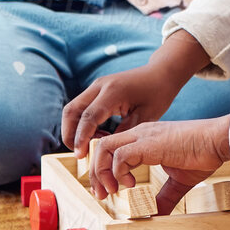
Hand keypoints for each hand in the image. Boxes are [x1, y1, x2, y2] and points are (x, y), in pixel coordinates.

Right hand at [62, 63, 188, 159]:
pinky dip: (82, 123)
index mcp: (113, 91)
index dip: (81, 138)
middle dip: (69, 134)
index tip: (79, 155)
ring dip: (74, 129)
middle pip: (71, 111)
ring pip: (72, 109)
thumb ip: (124, 132)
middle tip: (79, 153)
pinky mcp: (96, 90)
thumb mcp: (146, 117)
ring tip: (91, 145)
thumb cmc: (157, 94)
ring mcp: (96, 86)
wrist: (160, 73)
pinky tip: (98, 135)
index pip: (89, 117)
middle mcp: (100, 86)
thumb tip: (105, 149)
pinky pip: (81, 108)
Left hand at [90, 116, 229, 214]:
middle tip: (102, 195)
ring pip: (104, 148)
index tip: (109, 191)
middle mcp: (139, 134)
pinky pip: (120, 155)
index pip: (111, 148)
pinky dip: (118, 172)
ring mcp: (142, 137)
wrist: (218, 141)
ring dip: (103, 172)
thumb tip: (157, 216)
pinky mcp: (148, 144)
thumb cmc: (202, 155)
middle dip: (96, 173)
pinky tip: (130, 184)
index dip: (104, 170)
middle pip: (101, 147)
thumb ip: (165, 197)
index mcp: (144, 139)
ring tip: (113, 190)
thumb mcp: (178, 181)